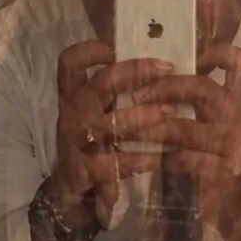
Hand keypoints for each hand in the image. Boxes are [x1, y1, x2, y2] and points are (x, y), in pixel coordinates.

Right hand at [51, 39, 177, 227]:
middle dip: (136, 72)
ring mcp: (75, 142)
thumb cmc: (92, 144)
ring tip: (171, 113)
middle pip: (101, 83)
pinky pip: (115, 162)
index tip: (116, 48)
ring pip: (112, 123)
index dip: (90, 50)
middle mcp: (71, 113)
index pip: (69, 62)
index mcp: (72, 96)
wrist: (69, 192)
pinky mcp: (83, 170)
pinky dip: (139, 160)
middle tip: (167, 69)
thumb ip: (115, 94)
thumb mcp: (96, 114)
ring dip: (145, 116)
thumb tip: (160, 68)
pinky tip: (157, 158)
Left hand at [131, 44, 240, 223]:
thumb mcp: (214, 127)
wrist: (235, 213)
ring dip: (150, 128)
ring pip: (184, 126)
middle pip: (202, 87)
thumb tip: (157, 76)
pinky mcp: (224, 172)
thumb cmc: (215, 163)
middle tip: (137, 95)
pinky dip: (162, 158)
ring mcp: (236, 146)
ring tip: (127, 131)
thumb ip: (198, 104)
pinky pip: (183, 158)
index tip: (186, 56)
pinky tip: (149, 161)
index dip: (216, 52)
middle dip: (163, 88)